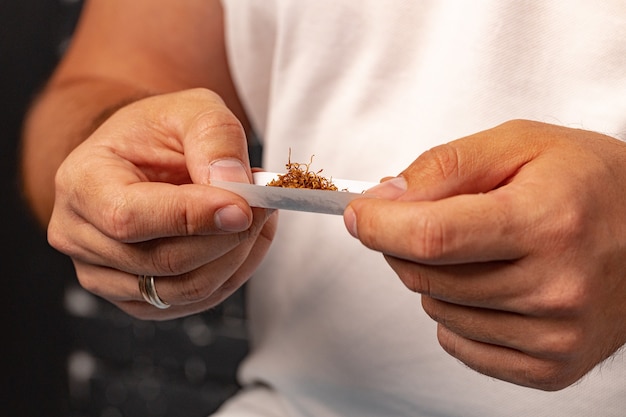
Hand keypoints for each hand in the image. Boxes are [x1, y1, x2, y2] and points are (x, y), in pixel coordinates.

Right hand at [48, 89, 276, 319]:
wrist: (141, 157)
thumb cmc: (159, 132)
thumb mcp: (191, 109)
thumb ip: (215, 138)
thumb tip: (234, 183)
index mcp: (83, 182)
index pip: (131, 218)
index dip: (192, 218)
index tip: (244, 207)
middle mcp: (80, 236)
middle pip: (165, 262)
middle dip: (229, 236)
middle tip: (264, 203)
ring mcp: (104, 274)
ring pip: (186, 289)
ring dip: (238, 256)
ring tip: (256, 216)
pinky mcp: (135, 297)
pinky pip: (194, 301)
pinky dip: (232, 273)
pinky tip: (242, 240)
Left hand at [345, 120, 625, 389]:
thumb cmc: (589, 180)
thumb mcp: (519, 143)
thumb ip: (444, 167)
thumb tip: (383, 199)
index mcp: (546, 222)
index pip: (432, 237)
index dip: (379, 225)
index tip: (358, 214)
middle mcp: (555, 287)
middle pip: (425, 276)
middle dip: (403, 244)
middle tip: (426, 218)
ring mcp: (557, 335)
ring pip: (437, 310)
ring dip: (433, 276)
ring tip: (476, 248)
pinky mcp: (553, 366)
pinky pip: (461, 345)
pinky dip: (455, 314)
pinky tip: (487, 285)